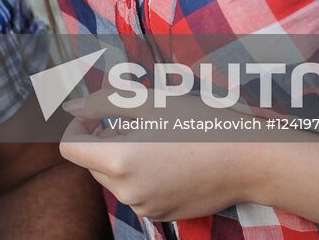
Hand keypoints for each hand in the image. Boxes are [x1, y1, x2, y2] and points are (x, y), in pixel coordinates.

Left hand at [59, 89, 265, 223]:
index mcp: (119, 161)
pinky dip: (142, 176)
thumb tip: (72, 108)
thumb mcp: (149, 102)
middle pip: (93, 164)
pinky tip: (171, 160)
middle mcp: (127, 192)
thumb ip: (104, 103)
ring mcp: (145, 208)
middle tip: (137, 122)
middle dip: (105, 141)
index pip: (71, 148)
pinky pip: (137, 193)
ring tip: (159, 140)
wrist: (247, 159)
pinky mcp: (161, 216)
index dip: (77, 127)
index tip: (96, 115)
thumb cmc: (199, 123)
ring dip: (123, 159)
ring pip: (115, 179)